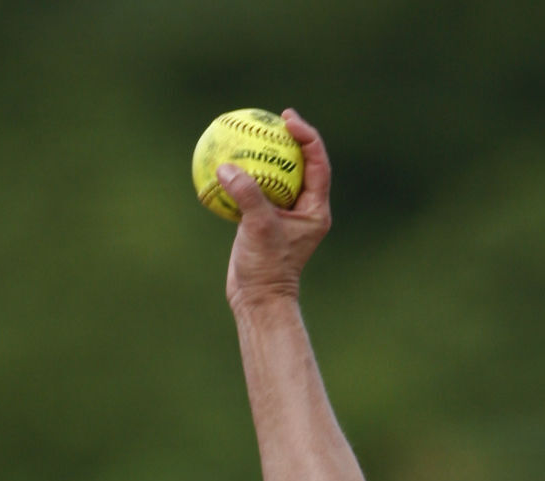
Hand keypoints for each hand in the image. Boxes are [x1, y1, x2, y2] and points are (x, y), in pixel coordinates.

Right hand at [223, 110, 331, 311]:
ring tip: (251, 131)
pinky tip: (227, 159)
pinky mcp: (264, 219)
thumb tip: (226, 167)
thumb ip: (247, 195)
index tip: (288, 121)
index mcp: (315, 210)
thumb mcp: (259, 229)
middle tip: (274, 117)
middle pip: (301, 164)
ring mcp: (284, 214)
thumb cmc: (266, 269)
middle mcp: (304, 209)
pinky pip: (256, 187)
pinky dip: (245, 174)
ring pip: (277, 175)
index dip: (307, 137)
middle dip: (289, 139)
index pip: (318, 164)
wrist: (256, 298)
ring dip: (265, 154)